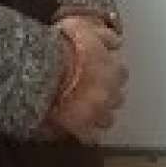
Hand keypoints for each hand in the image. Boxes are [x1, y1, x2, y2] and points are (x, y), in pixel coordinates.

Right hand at [47, 16, 127, 143]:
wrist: (45, 69)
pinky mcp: (83, 128)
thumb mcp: (85, 28)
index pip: (120, 74)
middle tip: (91, 94)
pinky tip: (78, 132)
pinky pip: (90, 138)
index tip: (99, 74)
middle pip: (117, 98)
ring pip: (107, 120)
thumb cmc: (63, 47)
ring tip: (85, 114)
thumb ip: (104, 35)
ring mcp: (99, 112)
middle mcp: (112, 92)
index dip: (109, 74)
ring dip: (99, 116)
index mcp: (114, 69)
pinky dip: (86, 135)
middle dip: (107, 96)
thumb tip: (116, 42)